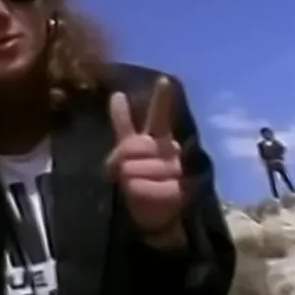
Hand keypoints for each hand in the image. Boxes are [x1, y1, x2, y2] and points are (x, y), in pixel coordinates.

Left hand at [108, 76, 186, 239]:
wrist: (154, 214)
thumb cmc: (137, 181)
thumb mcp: (120, 164)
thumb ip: (119, 154)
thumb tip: (121, 160)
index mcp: (157, 138)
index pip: (158, 116)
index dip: (161, 98)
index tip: (164, 79)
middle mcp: (169, 148)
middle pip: (132, 147)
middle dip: (121, 160)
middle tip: (125, 174)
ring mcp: (174, 168)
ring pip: (132, 169)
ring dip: (127, 180)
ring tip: (138, 186)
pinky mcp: (176, 188)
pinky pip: (141, 187)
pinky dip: (136, 194)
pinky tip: (144, 196)